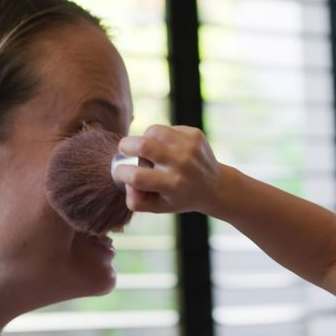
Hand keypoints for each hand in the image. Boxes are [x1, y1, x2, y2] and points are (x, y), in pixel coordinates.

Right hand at [111, 125, 225, 214]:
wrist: (215, 186)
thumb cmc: (179, 197)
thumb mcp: (158, 206)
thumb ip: (136, 200)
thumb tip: (125, 181)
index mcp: (172, 185)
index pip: (136, 177)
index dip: (121, 173)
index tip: (119, 172)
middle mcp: (182, 164)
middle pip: (143, 146)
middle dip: (126, 145)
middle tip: (125, 150)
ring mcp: (189, 147)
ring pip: (153, 130)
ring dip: (144, 138)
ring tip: (149, 150)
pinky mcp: (195, 134)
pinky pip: (166, 128)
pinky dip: (161, 137)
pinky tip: (169, 149)